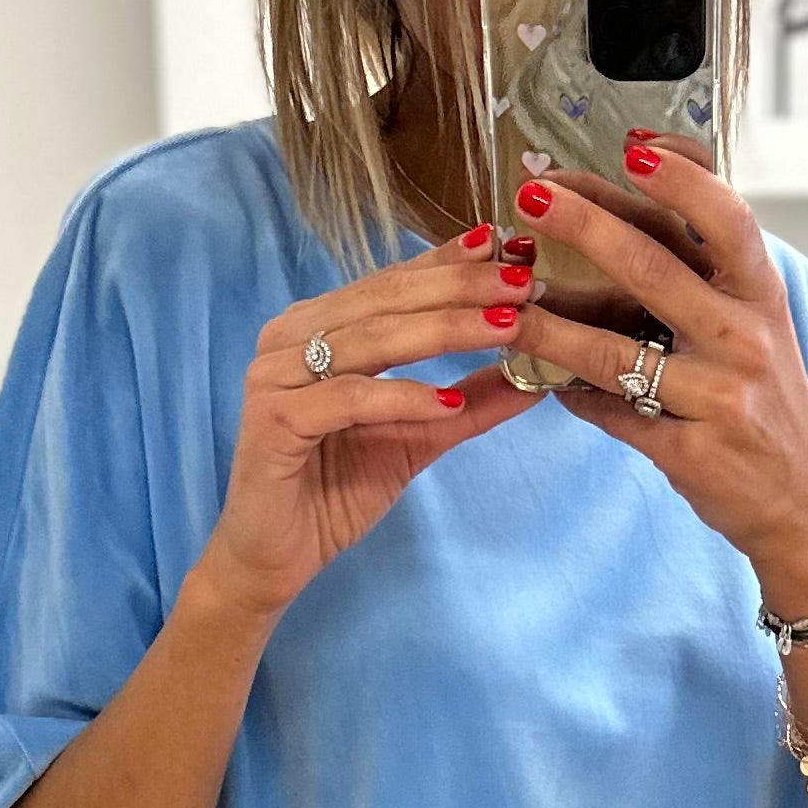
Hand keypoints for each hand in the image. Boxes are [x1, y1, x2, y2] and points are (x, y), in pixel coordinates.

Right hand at [196, 227, 537, 626]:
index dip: (453, 264)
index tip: (513, 249)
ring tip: (507, 327)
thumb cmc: (334, 493)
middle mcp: (291, 336)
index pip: (394, 283)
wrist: (274, 559)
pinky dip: (402, 398)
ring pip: (373, 340)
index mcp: (319, 326)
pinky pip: (349, 399)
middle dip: (462, 289)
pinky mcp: (273, 419)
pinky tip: (449, 404)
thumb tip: (535, 377)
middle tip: (524, 280)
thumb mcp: (418, 439)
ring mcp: (276, 373)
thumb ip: (469, 404)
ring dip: (446, 331)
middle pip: (388, 300)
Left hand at [493, 149, 807, 618]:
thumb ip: (702, 276)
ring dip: (551, 326)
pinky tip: (542, 379)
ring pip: (617, 351)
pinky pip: (614, 414)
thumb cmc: (768, 405)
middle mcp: (745, 339)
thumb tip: (625, 210)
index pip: (726, 219)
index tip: (630, 148)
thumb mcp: (757, 328)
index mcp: (761, 297)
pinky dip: (573, 394)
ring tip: (506, 306)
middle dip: (586, 226)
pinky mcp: (692, 451)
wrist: (804, 504)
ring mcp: (719, 397)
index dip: (681, 178)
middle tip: (532, 196)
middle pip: (654, 269)